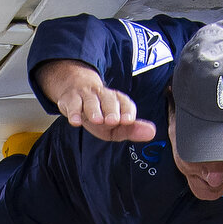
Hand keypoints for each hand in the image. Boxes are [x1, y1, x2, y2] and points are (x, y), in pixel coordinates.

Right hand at [37, 60, 155, 142]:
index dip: (127, 111)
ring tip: (97, 119)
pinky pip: (72, 104)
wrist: (75, 91)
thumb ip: (132, 130)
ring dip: (94, 109)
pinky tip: (75, 121)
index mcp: (117, 100)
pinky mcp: (71, 99)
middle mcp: (103, 95)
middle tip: (113, 120)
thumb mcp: (116, 124)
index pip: (125, 103)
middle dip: (111, 109)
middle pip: (109, 100)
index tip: (128, 120)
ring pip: (91, 101)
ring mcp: (86, 96)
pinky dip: (73, 112)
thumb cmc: (100, 112)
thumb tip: (152, 133)